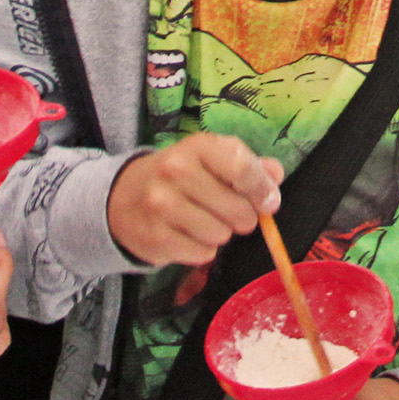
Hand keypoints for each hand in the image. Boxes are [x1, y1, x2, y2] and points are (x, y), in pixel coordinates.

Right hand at [106, 133, 283, 266]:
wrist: (122, 197)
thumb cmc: (178, 177)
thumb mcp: (210, 160)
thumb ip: (246, 165)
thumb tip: (275, 174)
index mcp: (196, 146)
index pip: (241, 167)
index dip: (262, 188)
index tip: (269, 201)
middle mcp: (175, 171)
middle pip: (237, 209)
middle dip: (242, 217)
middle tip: (229, 212)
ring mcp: (162, 205)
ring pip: (221, 234)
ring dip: (220, 233)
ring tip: (202, 220)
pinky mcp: (156, 237)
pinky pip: (203, 253)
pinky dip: (202, 249)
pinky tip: (187, 234)